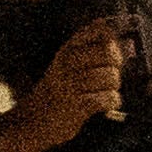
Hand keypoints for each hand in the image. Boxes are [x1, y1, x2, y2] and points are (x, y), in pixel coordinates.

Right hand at [0, 10, 138, 151]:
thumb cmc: (58, 89)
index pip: (100, 30)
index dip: (115, 36)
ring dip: (114, 86)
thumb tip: (117, 33)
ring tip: (104, 91)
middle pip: (109, 52)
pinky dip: (112, 101)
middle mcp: (68, 62)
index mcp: (67, 49)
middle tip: (109, 75)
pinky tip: (104, 103)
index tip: (117, 45)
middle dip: (117, 64)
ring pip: (111, 76)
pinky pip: (108, 98)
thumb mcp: (68, 62)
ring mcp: (71, 84)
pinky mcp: (77, 106)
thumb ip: (92, 46)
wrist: (33, 120)